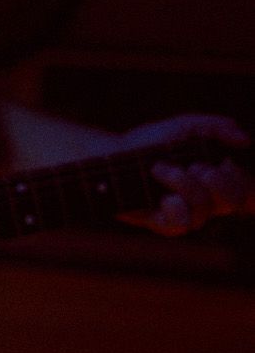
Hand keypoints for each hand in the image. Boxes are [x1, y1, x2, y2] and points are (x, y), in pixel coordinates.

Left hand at [117, 114, 250, 235]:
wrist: (112, 152)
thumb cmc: (151, 140)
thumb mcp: (185, 127)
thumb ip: (215, 128)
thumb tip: (244, 139)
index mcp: (218, 178)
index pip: (249, 190)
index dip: (246, 183)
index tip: (226, 164)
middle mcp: (206, 197)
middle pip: (234, 202)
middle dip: (219, 181)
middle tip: (194, 165)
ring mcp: (184, 211)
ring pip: (204, 211)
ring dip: (186, 186)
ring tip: (160, 169)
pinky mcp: (161, 221)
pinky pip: (180, 225)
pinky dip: (176, 209)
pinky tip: (164, 196)